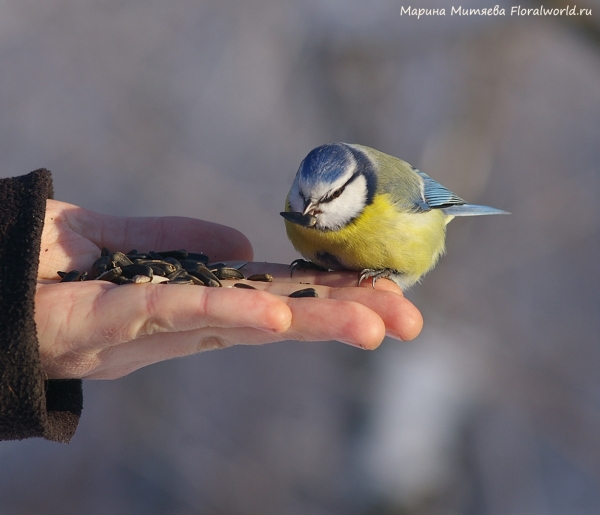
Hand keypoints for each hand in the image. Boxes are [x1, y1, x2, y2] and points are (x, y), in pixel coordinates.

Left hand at [35, 200, 422, 379]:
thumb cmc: (54, 267)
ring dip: (312, 322)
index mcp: (201, 297)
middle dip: (346, 316)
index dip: (331, 294)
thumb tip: (239, 242)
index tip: (385, 292)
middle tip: (408, 322)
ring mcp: (164, 325)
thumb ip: (177, 238)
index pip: (280, 293)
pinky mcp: (122, 319)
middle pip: (281, 313)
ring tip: (372, 325)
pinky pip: (186, 311)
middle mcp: (194, 318)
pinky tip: (278, 314)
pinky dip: (234, 311)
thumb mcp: (127, 241)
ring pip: (250, 321)